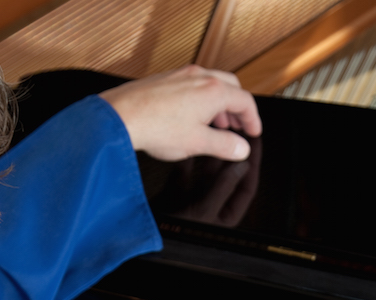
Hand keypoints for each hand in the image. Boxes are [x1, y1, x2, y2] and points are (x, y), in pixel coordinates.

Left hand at [100, 65, 261, 161]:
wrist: (122, 117)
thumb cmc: (156, 127)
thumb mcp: (198, 143)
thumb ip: (224, 146)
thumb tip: (240, 149)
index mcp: (214, 91)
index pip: (245, 101)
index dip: (253, 119)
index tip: (253, 132)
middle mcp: (200, 77)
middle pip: (231, 88)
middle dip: (237, 109)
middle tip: (238, 127)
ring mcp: (182, 75)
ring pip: (211, 84)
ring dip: (219, 104)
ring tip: (217, 125)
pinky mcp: (166, 79)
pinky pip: (193, 85)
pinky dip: (202, 99)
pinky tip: (192, 117)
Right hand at [159, 135, 261, 226]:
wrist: (142, 236)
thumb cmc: (175, 234)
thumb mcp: (203, 211)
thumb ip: (222, 188)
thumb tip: (242, 166)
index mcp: (223, 217)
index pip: (245, 187)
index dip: (251, 163)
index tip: (254, 140)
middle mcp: (210, 208)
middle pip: (227, 176)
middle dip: (231, 153)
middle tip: (234, 129)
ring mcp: (192, 201)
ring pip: (205, 172)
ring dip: (209, 153)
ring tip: (213, 131)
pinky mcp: (174, 195)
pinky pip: (182, 173)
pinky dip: (185, 159)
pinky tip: (187, 144)